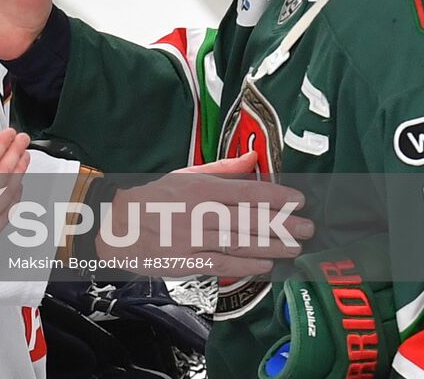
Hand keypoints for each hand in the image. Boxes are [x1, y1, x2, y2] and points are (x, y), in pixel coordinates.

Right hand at [94, 152, 312, 277]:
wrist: (116, 226)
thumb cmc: (154, 198)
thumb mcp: (184, 175)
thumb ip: (222, 169)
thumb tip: (254, 158)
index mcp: (197, 186)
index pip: (245, 190)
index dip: (275, 195)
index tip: (299, 199)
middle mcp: (196, 211)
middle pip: (247, 218)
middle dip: (282, 224)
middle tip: (307, 228)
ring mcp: (190, 238)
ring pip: (239, 242)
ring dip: (271, 246)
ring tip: (295, 248)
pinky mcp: (185, 261)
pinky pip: (221, 263)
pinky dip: (246, 265)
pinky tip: (267, 266)